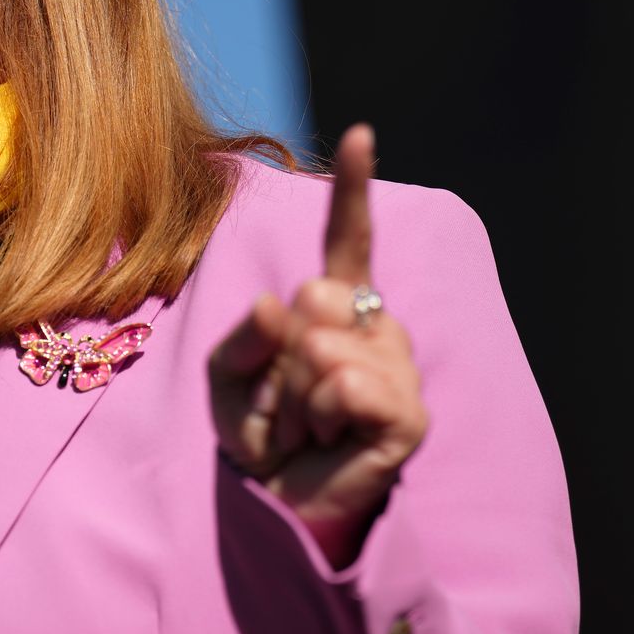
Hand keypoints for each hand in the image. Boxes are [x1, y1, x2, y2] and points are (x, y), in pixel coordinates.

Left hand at [208, 124, 427, 567]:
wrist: (277, 499)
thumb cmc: (257, 432)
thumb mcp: (226, 377)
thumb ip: (242, 337)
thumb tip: (274, 302)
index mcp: (332, 307)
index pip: (347, 240)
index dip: (354, 188)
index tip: (361, 134)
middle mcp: (372, 326)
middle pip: (314, 296)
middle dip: (278, 353)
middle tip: (283, 398)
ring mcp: (395, 367)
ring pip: (325, 348)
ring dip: (293, 397)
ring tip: (305, 424)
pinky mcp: (407, 414)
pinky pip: (350, 385)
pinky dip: (322, 414)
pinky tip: (330, 436)